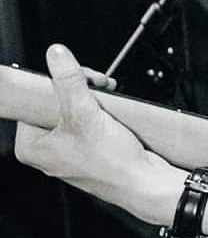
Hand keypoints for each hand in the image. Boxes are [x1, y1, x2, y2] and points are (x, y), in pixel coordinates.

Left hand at [15, 45, 182, 224]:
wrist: (146, 183)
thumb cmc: (112, 164)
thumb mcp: (85, 114)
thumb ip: (69, 82)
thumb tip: (56, 55)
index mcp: (32, 147)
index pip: (34, 101)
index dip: (57, 84)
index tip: (76, 77)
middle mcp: (48, 151)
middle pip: (56, 103)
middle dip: (80, 89)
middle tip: (97, 85)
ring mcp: (70, 151)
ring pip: (75, 110)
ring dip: (93, 98)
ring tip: (108, 95)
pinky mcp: (92, 150)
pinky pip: (91, 121)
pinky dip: (102, 111)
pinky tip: (113, 110)